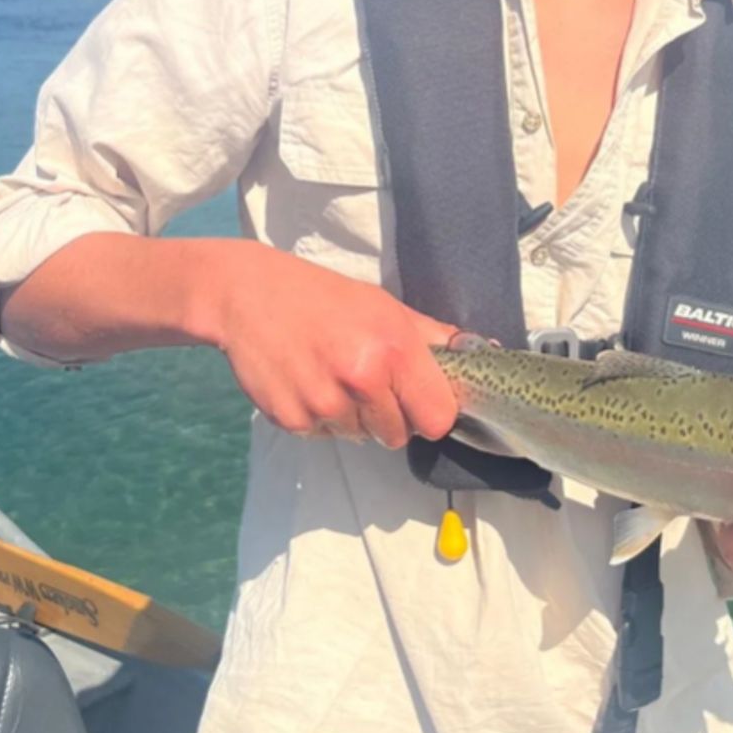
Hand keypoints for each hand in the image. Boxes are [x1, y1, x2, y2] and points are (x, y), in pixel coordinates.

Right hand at [201, 241, 458, 446]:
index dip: (431, 413)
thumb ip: (432, 338)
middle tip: (367, 381)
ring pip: (361, 437)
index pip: (438, 418)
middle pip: (399, 435)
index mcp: (394, 349)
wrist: (249, 295)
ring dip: (354, 418)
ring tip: (332, 376)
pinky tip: (308, 382)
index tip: (419, 400)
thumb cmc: (325, 298)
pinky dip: (321, 419)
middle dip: (390, 416)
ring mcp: (324, 403)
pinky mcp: (293, 420)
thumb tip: (483, 350)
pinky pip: (325, 436)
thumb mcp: (385, 306)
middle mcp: (362, 380)